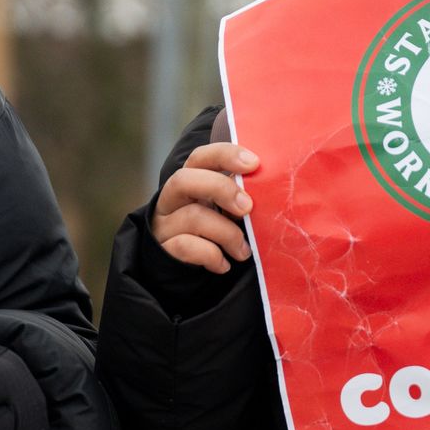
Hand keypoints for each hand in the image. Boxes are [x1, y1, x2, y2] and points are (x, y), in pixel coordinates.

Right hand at [151, 142, 259, 273]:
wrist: (182, 274)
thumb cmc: (212, 236)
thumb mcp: (223, 212)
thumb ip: (237, 198)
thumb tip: (265, 190)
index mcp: (189, 183)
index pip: (199, 158)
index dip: (225, 155)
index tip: (254, 163)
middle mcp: (170, 200)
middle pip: (184, 179)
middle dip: (221, 189)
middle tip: (248, 208)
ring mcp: (164, 226)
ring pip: (193, 217)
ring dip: (228, 234)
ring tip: (244, 251)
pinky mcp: (163, 251)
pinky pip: (186, 247)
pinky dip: (212, 256)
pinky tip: (224, 265)